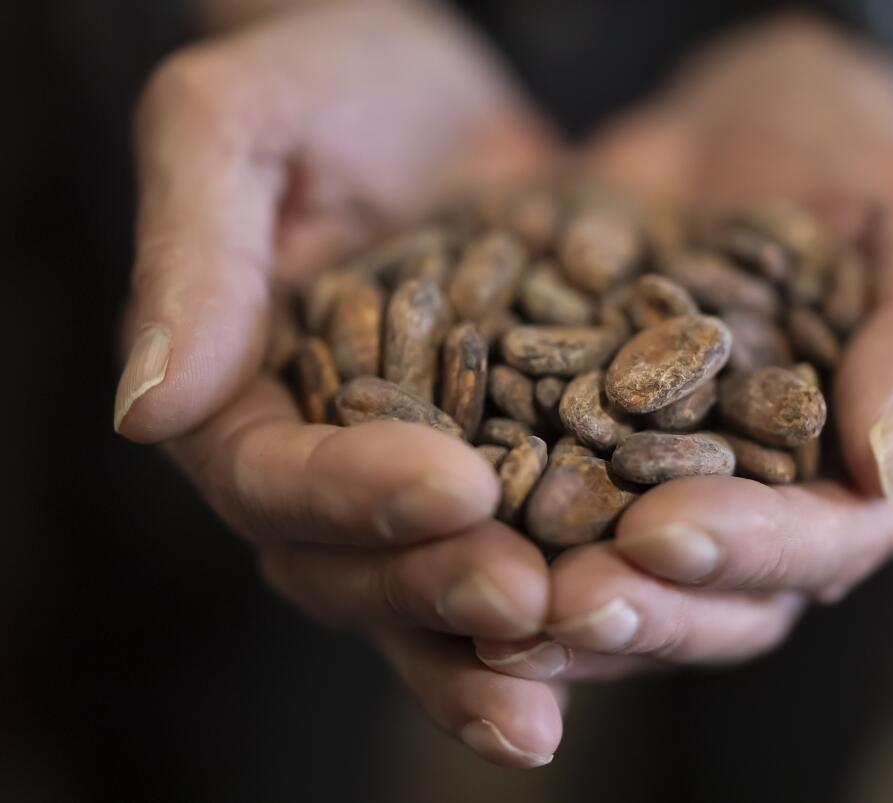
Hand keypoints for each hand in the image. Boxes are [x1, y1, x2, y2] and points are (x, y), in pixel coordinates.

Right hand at [115, 2, 562, 766]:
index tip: (454, 486)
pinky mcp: (513, 462)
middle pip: (357, 569)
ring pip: (445, 585)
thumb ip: (193, 251)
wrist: (439, 91)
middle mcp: (324, 464)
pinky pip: (539, 542)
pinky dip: (586, 584)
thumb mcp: (241, 122)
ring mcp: (420, 475)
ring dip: (512, 634)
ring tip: (593, 635)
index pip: (273, 480)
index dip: (354, 497)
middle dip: (440, 588)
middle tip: (530, 598)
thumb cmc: (326, 80)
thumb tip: (145, 410)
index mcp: (238, 401)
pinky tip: (654, 607)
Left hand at [478, 15, 892, 679]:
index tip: (661, 532)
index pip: (824, 544)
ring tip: (486, 604)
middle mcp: (773, 508)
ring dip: (560, 608)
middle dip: (640, 608)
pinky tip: (433, 536)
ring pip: (627, 585)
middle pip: (717, 600)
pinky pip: (550, 514)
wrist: (749, 125)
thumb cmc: (864, 161)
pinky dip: (501, 537)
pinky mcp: (594, 456)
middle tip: (557, 601)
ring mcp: (677, 490)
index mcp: (867, 476)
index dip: (748, 550)